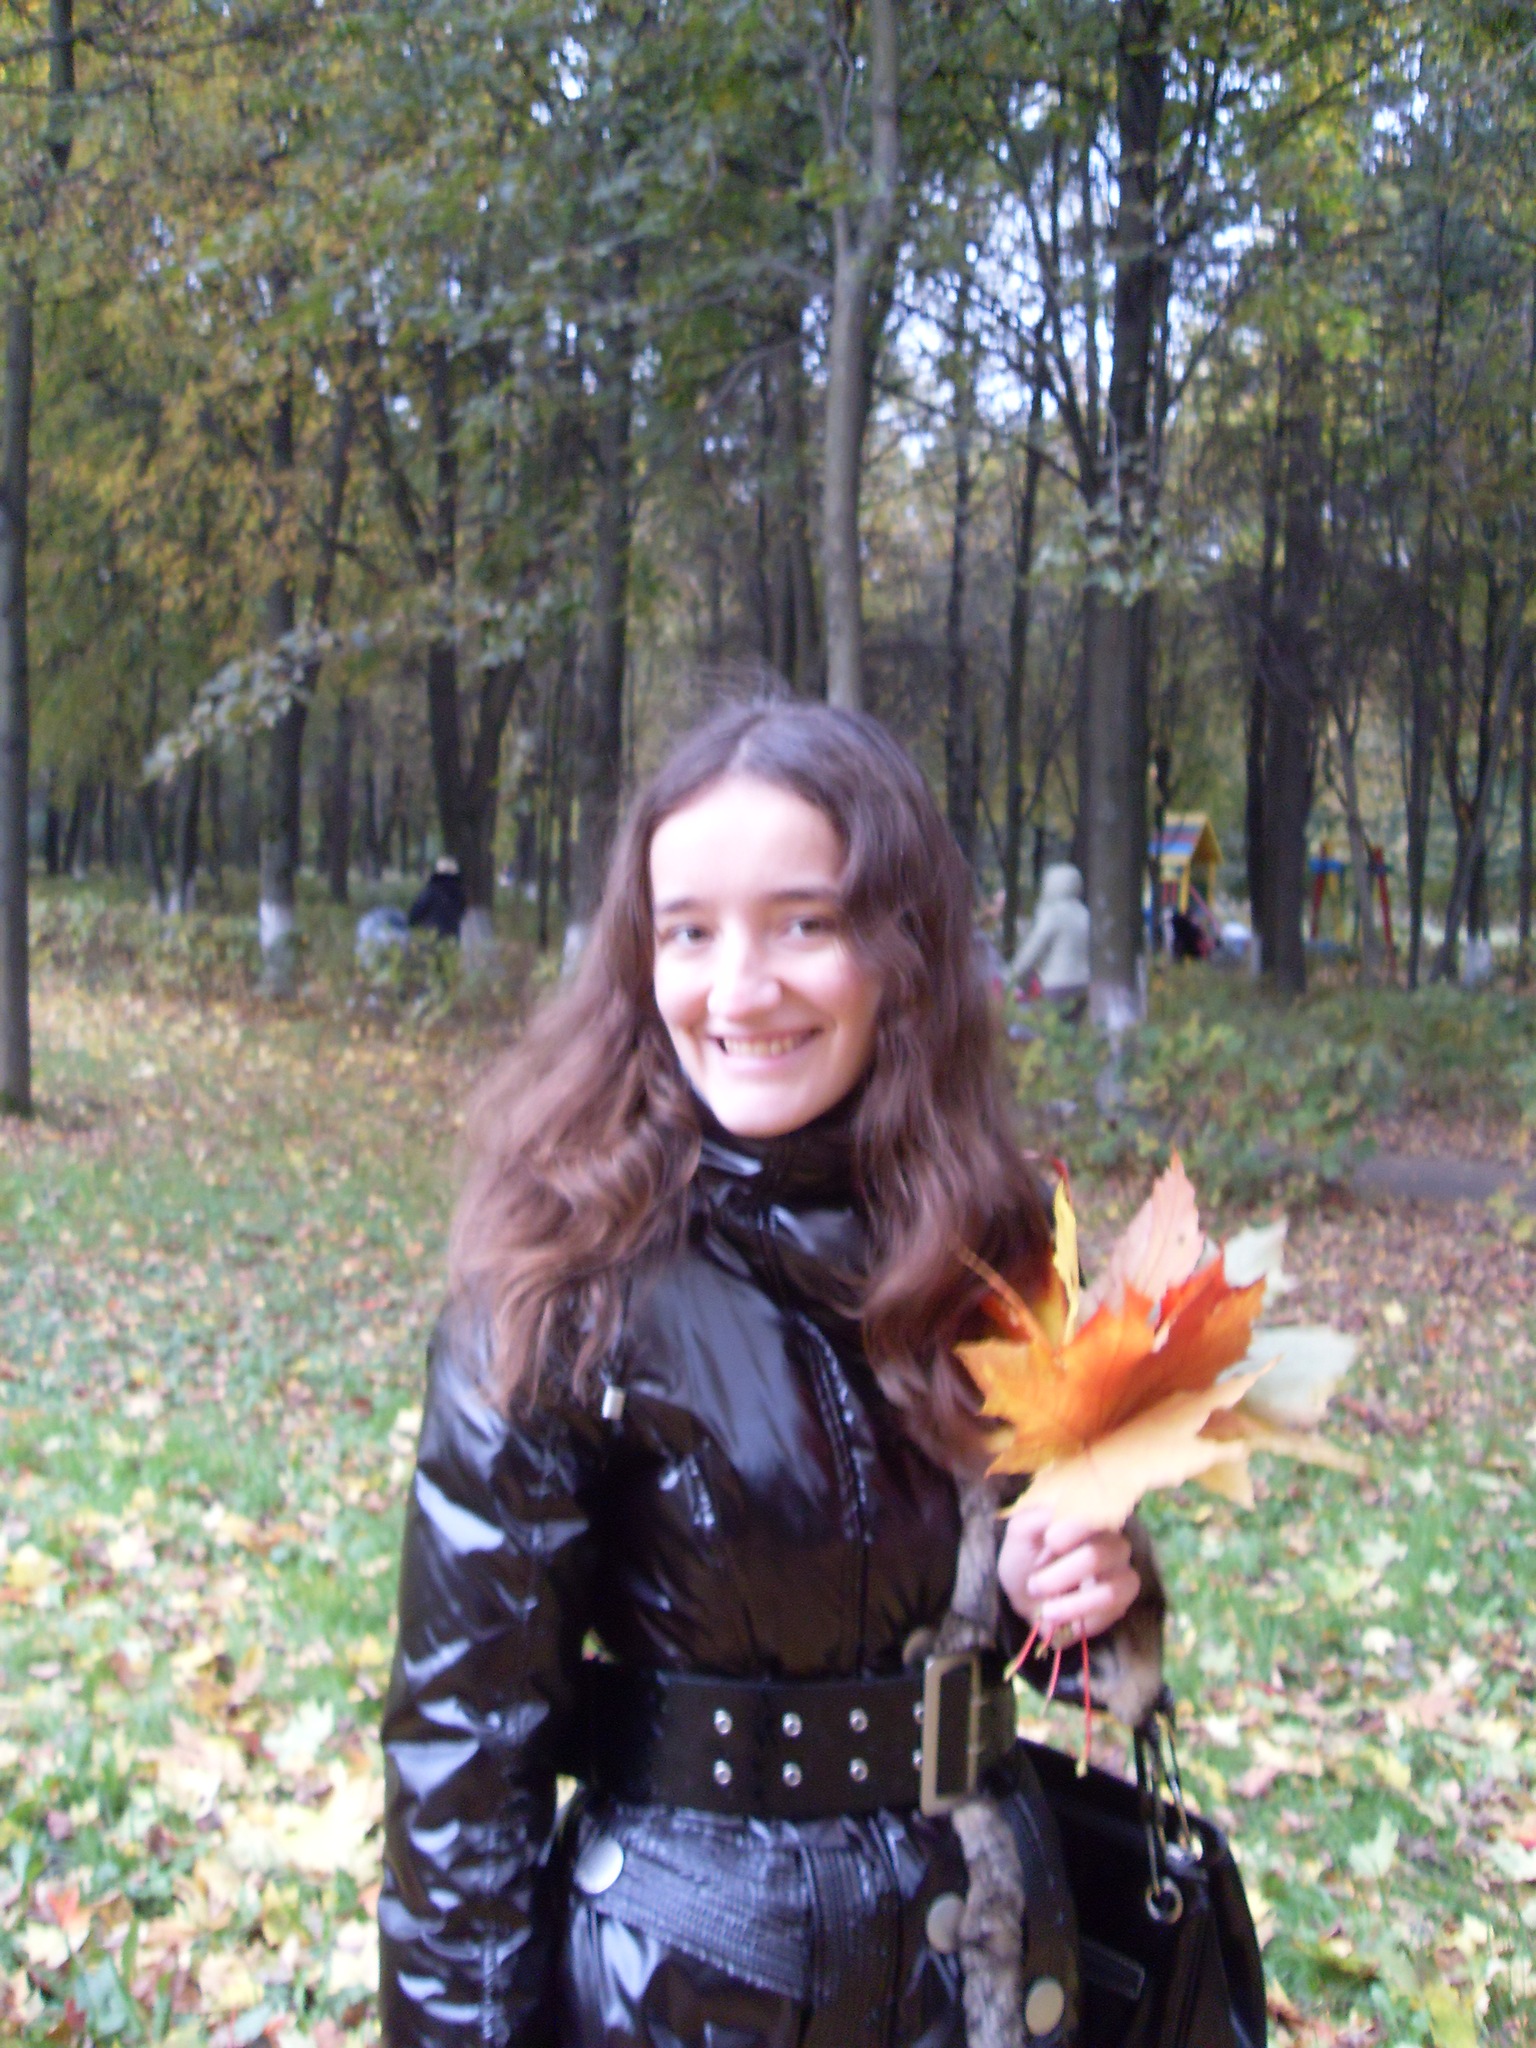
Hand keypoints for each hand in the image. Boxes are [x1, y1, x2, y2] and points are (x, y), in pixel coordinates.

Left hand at [998, 1505, 1139, 1643]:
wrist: (1026, 1598)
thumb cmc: (1026, 1559)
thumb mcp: (1020, 1533)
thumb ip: (1035, 1519)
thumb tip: (1057, 1516)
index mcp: (1088, 1521)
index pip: (1094, 1518)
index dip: (1073, 1530)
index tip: (1050, 1540)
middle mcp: (1112, 1544)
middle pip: (1098, 1556)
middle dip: (1061, 1575)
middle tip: (1034, 1585)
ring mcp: (1121, 1574)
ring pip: (1109, 1592)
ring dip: (1072, 1605)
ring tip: (1046, 1611)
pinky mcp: (1121, 1603)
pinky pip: (1110, 1615)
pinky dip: (1082, 1620)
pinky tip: (1062, 1620)